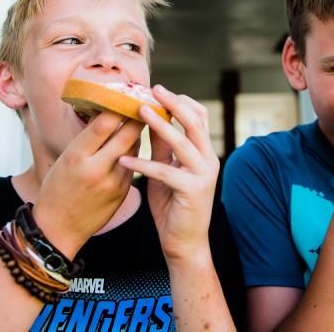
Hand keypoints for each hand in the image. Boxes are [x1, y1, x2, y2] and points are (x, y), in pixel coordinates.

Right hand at [32, 111, 142, 257]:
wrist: (58, 228)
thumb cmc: (57, 188)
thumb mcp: (64, 158)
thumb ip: (87, 138)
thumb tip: (108, 112)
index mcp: (76, 156)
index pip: (104, 122)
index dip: (118, 105)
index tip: (125, 92)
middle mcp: (96, 168)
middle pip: (126, 134)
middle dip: (137, 115)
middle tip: (145, 98)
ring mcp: (112, 182)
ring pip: (134, 148)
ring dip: (138, 131)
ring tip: (144, 115)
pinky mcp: (122, 192)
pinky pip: (134, 164)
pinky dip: (134, 150)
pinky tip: (135, 140)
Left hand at [118, 85, 219, 263]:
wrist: (184, 244)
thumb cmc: (174, 207)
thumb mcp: (166, 170)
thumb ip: (163, 147)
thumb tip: (151, 119)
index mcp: (205, 153)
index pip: (199, 116)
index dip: (180, 101)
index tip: (158, 90)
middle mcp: (209, 160)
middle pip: (194, 122)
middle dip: (173, 103)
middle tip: (152, 90)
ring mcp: (203, 175)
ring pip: (182, 141)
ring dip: (159, 124)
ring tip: (139, 111)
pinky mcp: (192, 191)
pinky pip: (165, 171)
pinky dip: (143, 163)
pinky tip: (124, 158)